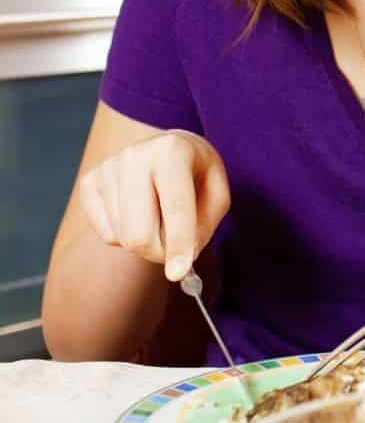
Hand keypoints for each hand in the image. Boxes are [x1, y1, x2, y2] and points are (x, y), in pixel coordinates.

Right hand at [78, 129, 230, 280]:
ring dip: (146, 242)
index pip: (175, 207)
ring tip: (159, 218)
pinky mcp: (89, 183)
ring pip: (122, 238)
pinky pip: (106, 235)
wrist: (166, 149)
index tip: (178, 274)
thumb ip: (205, 225)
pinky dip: (125, 236)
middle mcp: (134, 155)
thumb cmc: (196, 173)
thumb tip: (181, 259)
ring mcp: (107, 168)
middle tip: (175, 249)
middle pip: (139, 234)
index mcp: (172, 150)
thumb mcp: (218, 192)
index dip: (178, 244)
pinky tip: (138, 213)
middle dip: (160, 253)